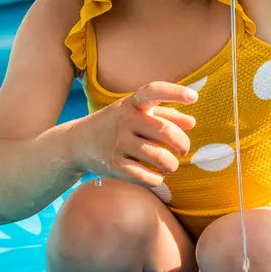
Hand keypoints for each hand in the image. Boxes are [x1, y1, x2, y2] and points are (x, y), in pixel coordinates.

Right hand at [82, 81, 197, 187]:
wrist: (77, 142)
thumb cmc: (116, 124)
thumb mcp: (136, 113)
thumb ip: (165, 115)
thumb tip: (191, 122)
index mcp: (132, 104)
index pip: (153, 91)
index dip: (174, 92)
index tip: (193, 97)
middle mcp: (124, 120)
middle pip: (164, 130)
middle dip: (181, 143)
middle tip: (184, 150)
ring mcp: (117, 142)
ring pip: (157, 156)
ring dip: (170, 164)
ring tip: (170, 165)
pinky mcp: (113, 164)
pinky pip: (144, 176)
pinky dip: (156, 179)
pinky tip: (157, 177)